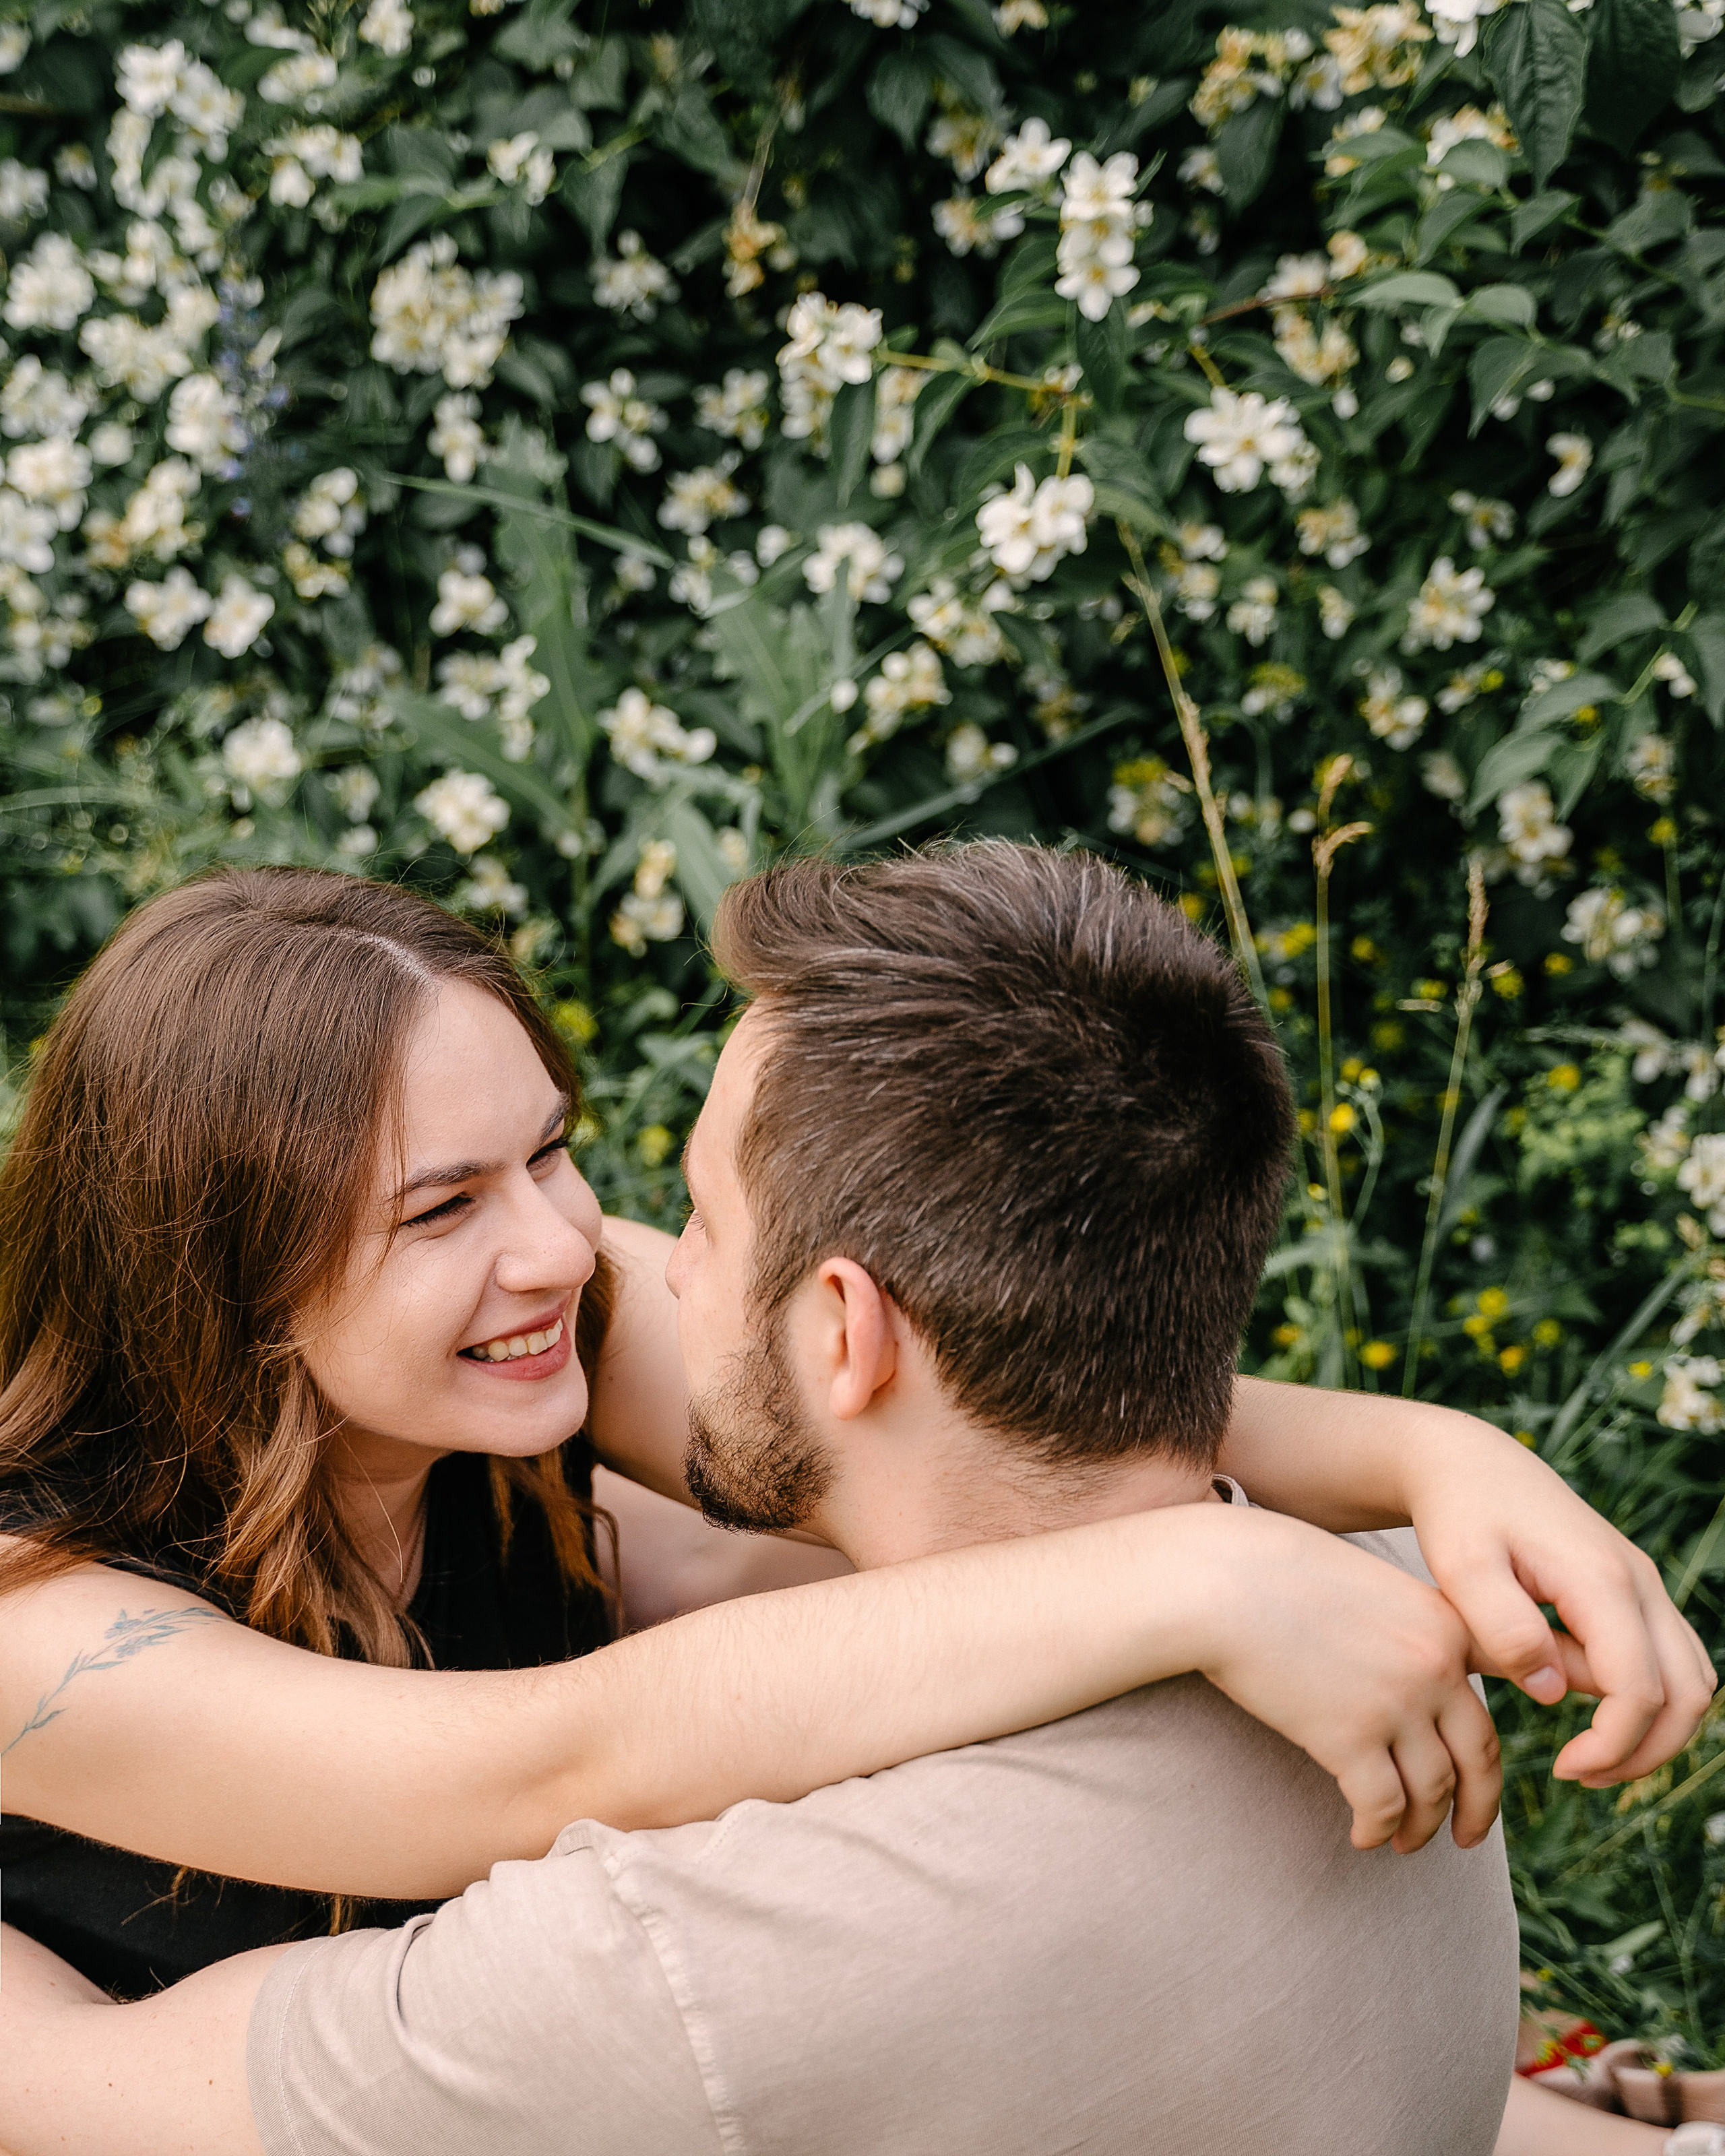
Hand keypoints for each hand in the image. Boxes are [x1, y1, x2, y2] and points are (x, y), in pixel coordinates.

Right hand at [1195, 1507, 1500, 1854]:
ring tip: (1405, 1842)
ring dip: (1422, 1827)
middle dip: (1477, 1805)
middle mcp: (1436, 1665)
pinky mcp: (1350, 1738)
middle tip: (1466, 1836)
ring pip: (1433, 1791)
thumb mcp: (1368, 1584)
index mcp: (1446, 1621)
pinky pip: (1383, 1807)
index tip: (1491, 1760)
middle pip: (1481, 1755)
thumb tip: (1420, 1680)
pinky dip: (1378, 1831)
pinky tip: (1363, 1837)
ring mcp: (1397, 1703)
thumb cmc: (1278, 1573)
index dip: (1506, 1717)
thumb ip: (1407, 1627)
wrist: (1222, 1580)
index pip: (1508, 1686)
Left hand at [1395, 1421, 1715, 1785]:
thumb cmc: (1458, 1514)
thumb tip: (1553, 1693)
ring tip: (1590, 1760)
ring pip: (1693, 1681)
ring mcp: (1646, 1585)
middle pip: (1687, 1695)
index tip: (1560, 1769)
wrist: (1469, 1463)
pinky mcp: (1636, 1591)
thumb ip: (1504, 1629)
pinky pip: (1674, 1661)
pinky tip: (1595, 1720)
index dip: (1612, 1746)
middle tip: (1579, 1776)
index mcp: (1600, 1580)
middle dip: (1643, 1752)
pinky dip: (1654, 1703)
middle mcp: (1640, 1582)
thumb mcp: (1461, 1568)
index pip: (1640, 1690)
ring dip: (1656, 1733)